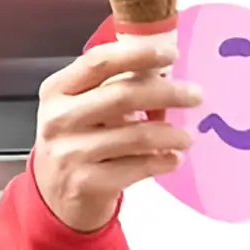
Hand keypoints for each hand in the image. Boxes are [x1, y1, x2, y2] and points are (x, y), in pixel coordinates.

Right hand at [30, 32, 199, 234]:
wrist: (54, 195)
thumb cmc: (76, 140)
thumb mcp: (80, 107)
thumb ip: (111, 86)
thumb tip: (162, 68)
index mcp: (57, 90)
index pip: (99, 62)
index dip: (138, 54)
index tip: (172, 53)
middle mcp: (59, 118)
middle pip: (122, 96)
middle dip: (166, 92)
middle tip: (195, 95)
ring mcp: (71, 152)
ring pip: (135, 136)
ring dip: (170, 134)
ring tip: (187, 136)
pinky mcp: (87, 183)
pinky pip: (137, 168)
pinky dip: (162, 161)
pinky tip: (174, 158)